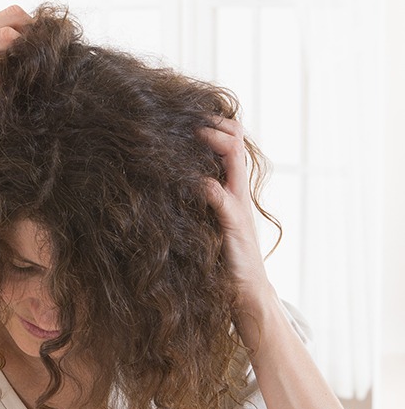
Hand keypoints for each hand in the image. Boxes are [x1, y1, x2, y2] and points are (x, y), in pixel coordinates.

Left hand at [197, 118, 272, 309]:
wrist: (244, 292)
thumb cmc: (221, 257)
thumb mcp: (205, 222)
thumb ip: (196, 202)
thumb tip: (165, 183)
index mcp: (230, 188)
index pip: (229, 144)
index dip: (212, 126)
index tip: (183, 118)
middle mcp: (237, 191)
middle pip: (235, 142)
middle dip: (214, 124)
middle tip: (186, 116)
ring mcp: (238, 206)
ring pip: (234, 160)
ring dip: (215, 142)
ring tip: (192, 131)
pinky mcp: (234, 225)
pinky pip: (223, 198)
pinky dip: (208, 185)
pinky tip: (192, 179)